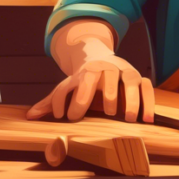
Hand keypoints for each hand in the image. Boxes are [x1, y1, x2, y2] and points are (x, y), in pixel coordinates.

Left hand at [26, 20, 153, 122]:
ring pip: (130, 80)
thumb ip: (51, 102)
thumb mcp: (66, 87)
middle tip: (108, 112)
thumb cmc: (82, 80)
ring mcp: (125, 72)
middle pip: (108, 78)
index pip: (83, 81)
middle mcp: (108, 68)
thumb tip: (30, 116)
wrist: (100, 59)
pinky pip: (147, 87)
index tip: (71, 117)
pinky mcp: (139, 77)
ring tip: (128, 119)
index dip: (78, 98)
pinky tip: (147, 119)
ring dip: (131, 99)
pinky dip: (148, 102)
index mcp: (88, 70)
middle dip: (108, 95)